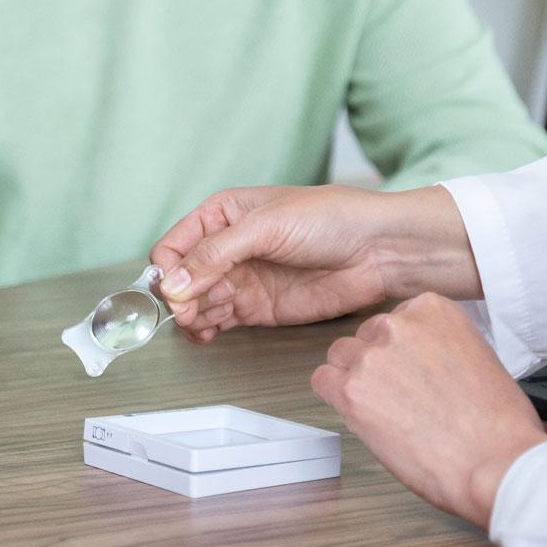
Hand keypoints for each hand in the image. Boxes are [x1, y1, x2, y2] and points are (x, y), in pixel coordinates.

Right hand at [153, 184, 476, 341]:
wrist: (378, 249)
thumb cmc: (329, 218)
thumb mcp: (266, 226)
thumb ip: (216, 254)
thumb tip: (174, 281)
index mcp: (222, 214)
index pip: (175, 244)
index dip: (168, 268)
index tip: (172, 288)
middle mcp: (227, 247)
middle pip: (181, 278)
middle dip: (178, 295)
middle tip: (186, 310)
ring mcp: (242, 279)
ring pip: (196, 302)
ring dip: (191, 314)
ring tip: (200, 321)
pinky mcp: (258, 307)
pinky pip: (219, 321)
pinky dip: (206, 329)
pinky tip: (207, 333)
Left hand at [310, 294, 546, 530]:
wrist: (495, 461)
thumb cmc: (496, 423)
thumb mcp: (476, 357)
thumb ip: (438, 346)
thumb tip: (415, 359)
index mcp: (432, 310)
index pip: (395, 320)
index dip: (401, 350)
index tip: (410, 370)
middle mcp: (398, 325)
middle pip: (366, 336)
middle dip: (377, 364)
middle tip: (399, 396)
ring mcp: (372, 356)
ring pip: (341, 357)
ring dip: (355, 380)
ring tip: (385, 410)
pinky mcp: (352, 391)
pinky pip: (323, 381)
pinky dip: (336, 397)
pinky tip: (361, 414)